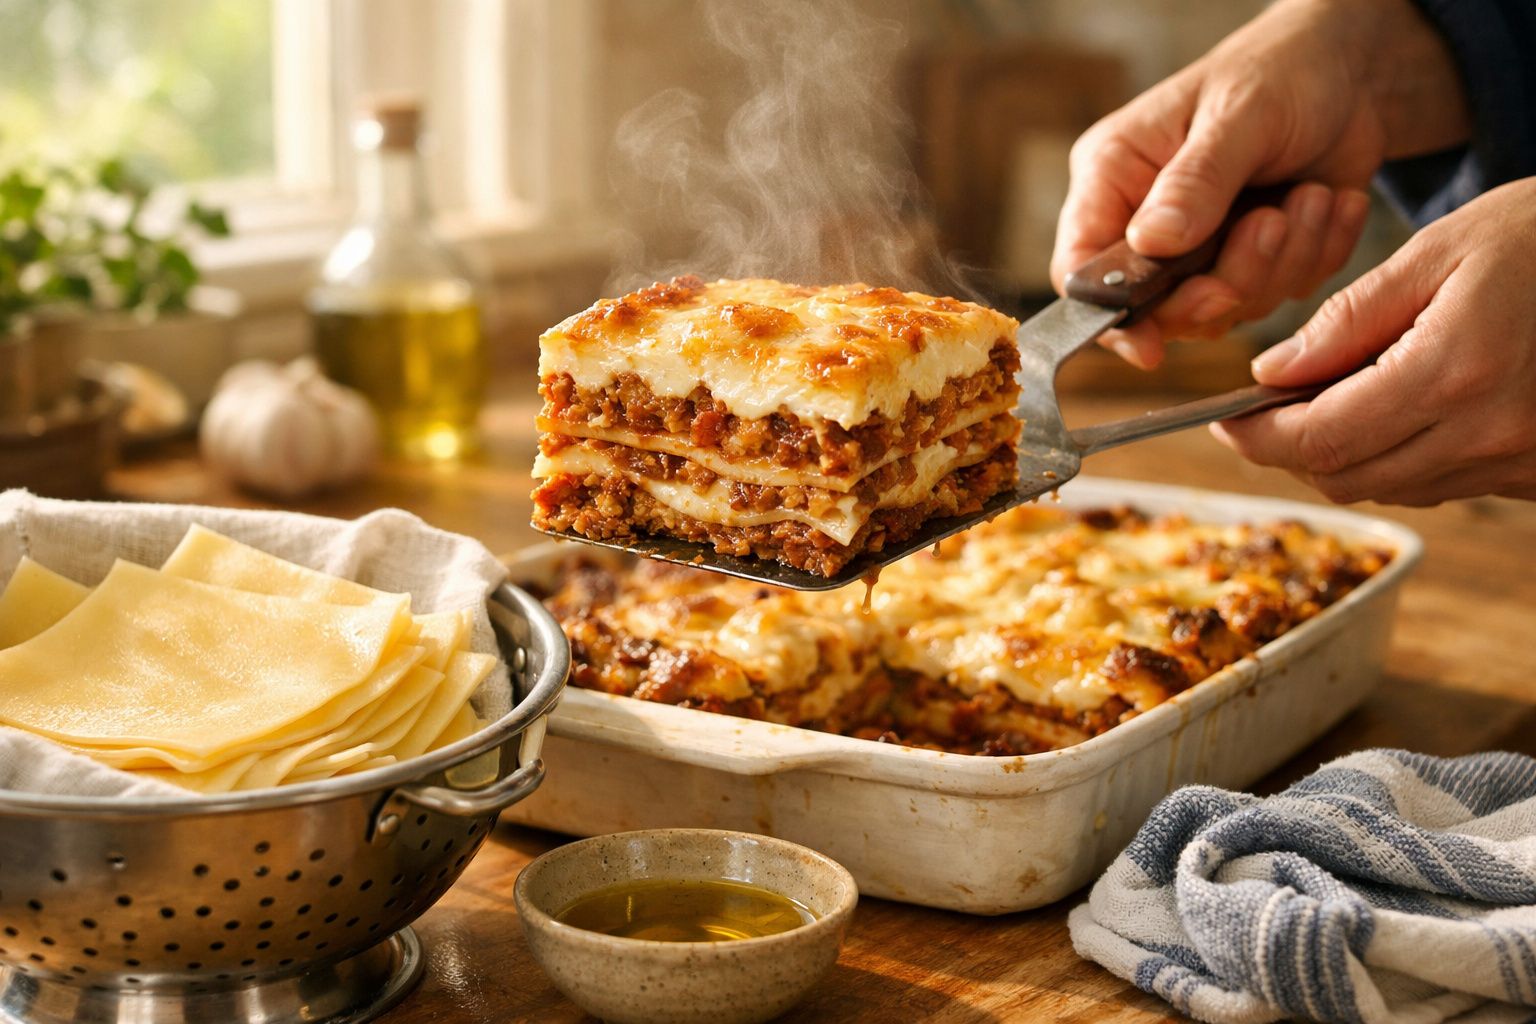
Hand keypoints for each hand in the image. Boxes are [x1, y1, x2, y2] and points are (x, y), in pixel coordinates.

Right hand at [1051, 0, 1470, 368]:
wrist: (1350, 74)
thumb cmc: (1278, 72)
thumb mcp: (1238, 115)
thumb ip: (1194, 181)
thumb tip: (1151, 243)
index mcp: (1113, 177)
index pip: (1081, 269)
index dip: (1109, 316)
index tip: (1150, 346)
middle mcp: (1145, 222)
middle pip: (1160, 306)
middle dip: (1228, 277)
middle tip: (1271, 224)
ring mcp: (1199, 251)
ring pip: (1226, 307)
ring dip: (1283, 260)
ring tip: (1311, 195)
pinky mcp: (1251, 264)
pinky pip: (1278, 297)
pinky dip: (1315, 255)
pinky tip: (1328, 202)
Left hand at [1212, 177, 1535, 505]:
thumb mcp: (1438, 252)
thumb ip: (1349, 319)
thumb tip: (1272, 373)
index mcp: (1455, 371)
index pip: (1320, 438)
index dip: (1258, 436)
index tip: (1226, 418)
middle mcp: (1489, 431)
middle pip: (1347, 475)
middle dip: (1290, 449)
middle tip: (1261, 412)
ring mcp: (1519, 460)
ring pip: (1391, 486)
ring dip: (1342, 456)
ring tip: (1327, 401)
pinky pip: (1441, 483)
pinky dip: (1399, 458)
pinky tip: (1395, 410)